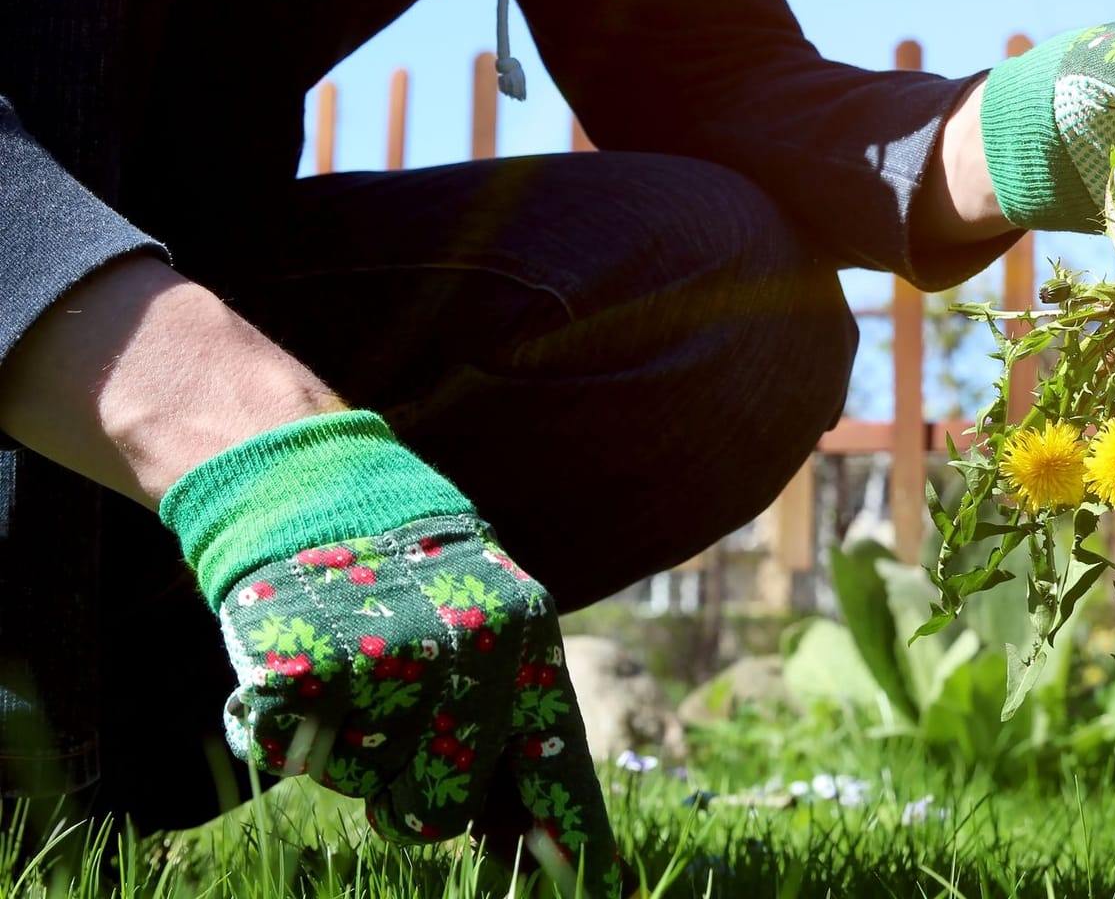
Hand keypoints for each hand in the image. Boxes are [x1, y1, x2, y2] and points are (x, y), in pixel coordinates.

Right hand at [160, 413, 629, 896]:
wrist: (317, 486)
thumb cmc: (413, 578)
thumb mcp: (487, 625)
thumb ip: (509, 722)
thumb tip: (540, 844)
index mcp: (526, 641)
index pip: (554, 766)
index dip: (569, 842)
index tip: (594, 888)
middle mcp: (467, 652)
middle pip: (441, 809)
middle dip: (411, 796)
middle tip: (394, 731)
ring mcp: (387, 659)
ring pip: (363, 784)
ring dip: (349, 753)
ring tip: (353, 673)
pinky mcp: (307, 667)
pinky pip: (294, 754)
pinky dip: (288, 729)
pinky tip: (305, 666)